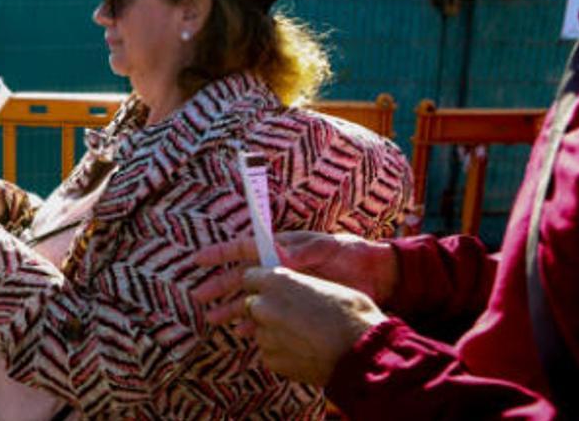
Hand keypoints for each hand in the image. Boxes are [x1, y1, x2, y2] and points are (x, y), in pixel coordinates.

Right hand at [191, 231, 397, 324]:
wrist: (378, 276)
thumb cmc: (352, 253)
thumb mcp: (329, 246)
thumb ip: (303, 251)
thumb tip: (277, 255)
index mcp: (282, 248)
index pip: (246, 249)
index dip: (221, 253)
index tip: (199, 260)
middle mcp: (280, 268)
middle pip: (242, 277)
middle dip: (220, 286)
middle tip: (200, 296)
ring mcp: (287, 288)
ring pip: (253, 298)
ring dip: (233, 308)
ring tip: (215, 319)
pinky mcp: (297, 305)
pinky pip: (270, 315)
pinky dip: (255, 324)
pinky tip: (244, 332)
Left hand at [238, 267, 386, 385]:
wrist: (363, 354)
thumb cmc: (353, 315)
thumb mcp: (325, 287)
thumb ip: (297, 287)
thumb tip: (290, 289)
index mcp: (277, 281)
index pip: (249, 277)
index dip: (261, 284)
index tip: (270, 289)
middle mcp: (263, 306)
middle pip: (251, 304)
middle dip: (266, 308)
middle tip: (291, 316)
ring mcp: (264, 335)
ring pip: (261, 330)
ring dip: (275, 332)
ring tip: (305, 337)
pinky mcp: (270, 360)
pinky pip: (269, 352)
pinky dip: (282, 352)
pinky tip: (305, 352)